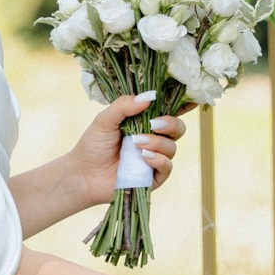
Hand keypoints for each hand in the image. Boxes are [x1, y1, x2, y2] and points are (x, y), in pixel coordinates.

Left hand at [65, 92, 183, 207]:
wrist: (83, 175)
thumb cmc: (93, 145)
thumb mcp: (105, 120)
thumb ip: (124, 106)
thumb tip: (149, 97)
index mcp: (145, 122)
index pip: (169, 111)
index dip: (183, 104)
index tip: (191, 98)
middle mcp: (154, 139)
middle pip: (178, 128)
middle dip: (171, 123)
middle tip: (154, 124)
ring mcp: (155, 159)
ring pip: (172, 147)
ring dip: (158, 142)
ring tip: (137, 143)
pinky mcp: (153, 177)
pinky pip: (167, 167)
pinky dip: (159, 159)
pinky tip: (144, 156)